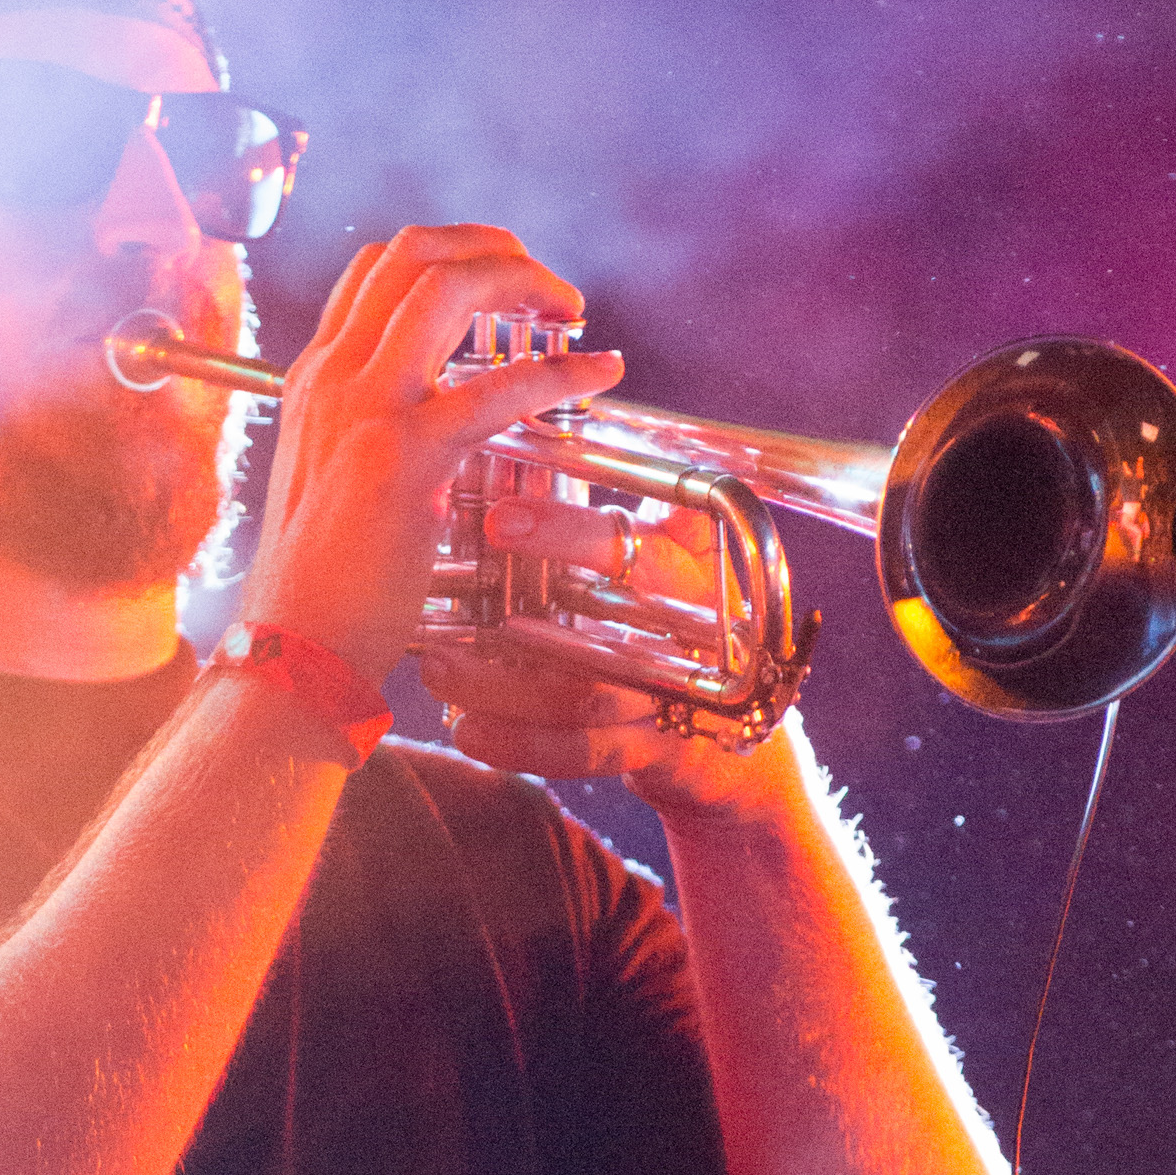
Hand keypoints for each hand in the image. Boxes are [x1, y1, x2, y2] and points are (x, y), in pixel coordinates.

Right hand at [241, 225, 623, 688]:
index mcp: (315, 377)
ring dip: (526, 282)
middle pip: (415, 252)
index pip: (377, 266)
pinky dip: (562, 371)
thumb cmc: (318, 582)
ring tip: (572, 311)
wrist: (291, 646)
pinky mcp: (406, 458)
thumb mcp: (326, 478)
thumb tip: (420, 414)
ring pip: (449, 288)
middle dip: (495, 247)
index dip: (451, 252)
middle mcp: (334, 376)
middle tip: (548, 287)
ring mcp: (366, 409)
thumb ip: (362, 430)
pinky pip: (498, 389)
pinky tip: (600, 372)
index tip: (502, 277)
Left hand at [417, 484, 797, 817]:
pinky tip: (466, 731)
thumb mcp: (681, 547)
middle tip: (445, 604)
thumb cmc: (686, 609)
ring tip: (435, 669)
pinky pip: (582, 755)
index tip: (499, 518)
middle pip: (613, 623)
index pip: (632, 546)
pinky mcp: (651, 754)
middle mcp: (689, 635)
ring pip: (584, 698)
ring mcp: (673, 700)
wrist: (740, 726)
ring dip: (503, 686)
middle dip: (532, 612)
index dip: (568, 533)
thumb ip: (629, 499)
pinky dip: (520, 745)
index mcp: (690, 570)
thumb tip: (541, 418)